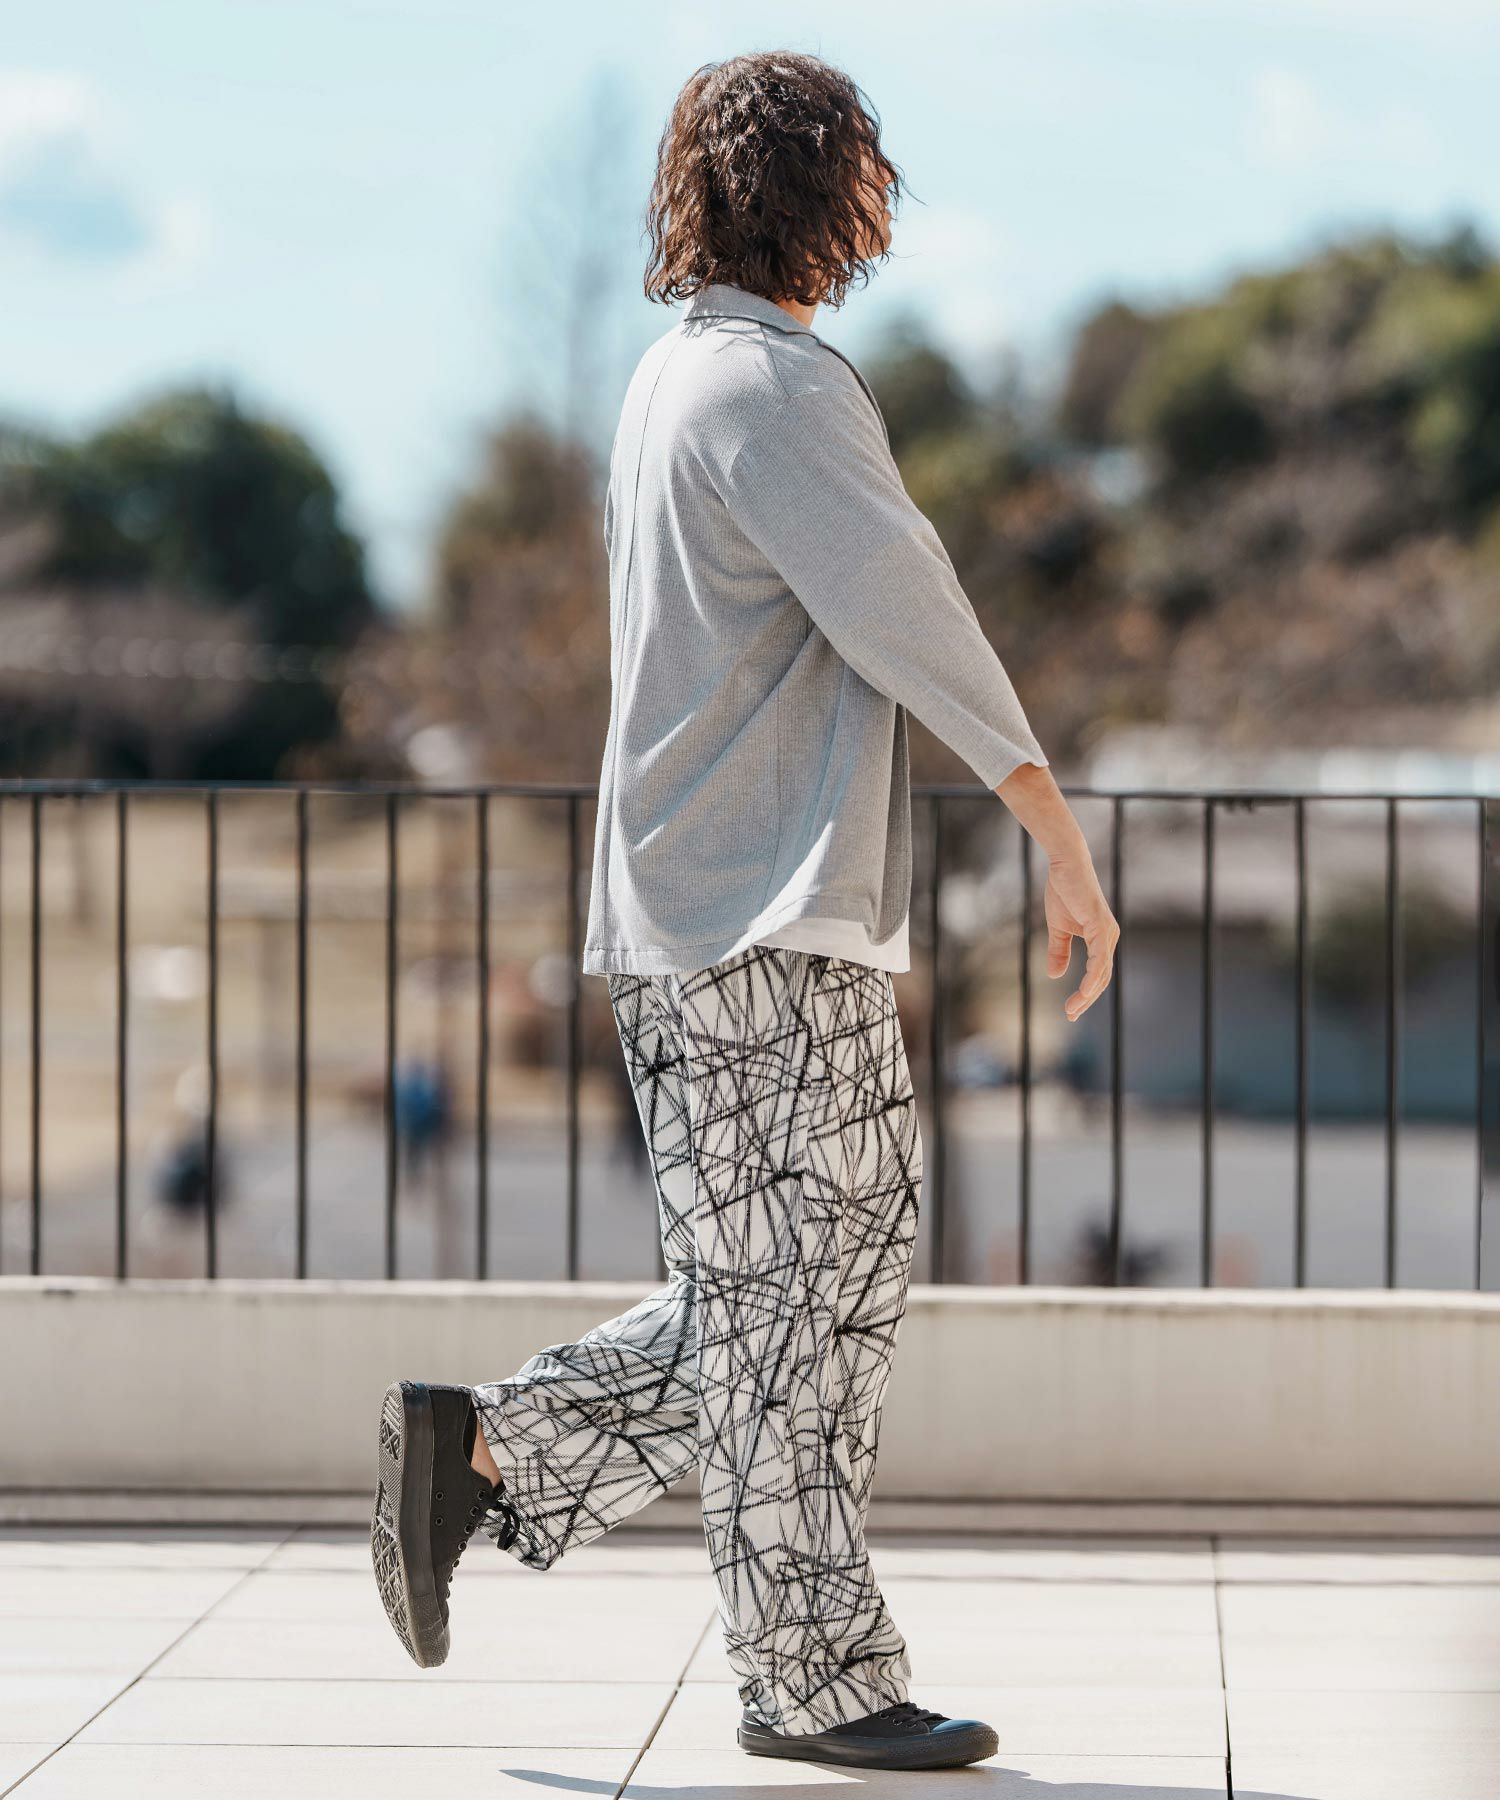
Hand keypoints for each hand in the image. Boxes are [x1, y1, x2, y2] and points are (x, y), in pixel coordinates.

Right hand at [1043, 846, 1118, 1022]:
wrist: (1065, 865)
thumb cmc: (1063, 891)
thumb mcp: (1058, 928)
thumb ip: (1058, 951)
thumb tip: (1056, 975)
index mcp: (1102, 939)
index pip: (1098, 974)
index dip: (1085, 993)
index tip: (1070, 1010)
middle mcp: (1109, 937)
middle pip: (1102, 978)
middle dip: (1086, 999)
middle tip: (1070, 1015)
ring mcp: (1107, 932)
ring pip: (1102, 972)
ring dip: (1088, 994)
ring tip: (1073, 1009)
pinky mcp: (1101, 926)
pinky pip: (1100, 959)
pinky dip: (1093, 977)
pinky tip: (1084, 991)